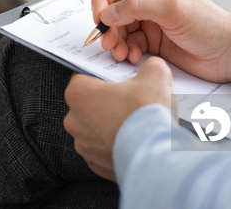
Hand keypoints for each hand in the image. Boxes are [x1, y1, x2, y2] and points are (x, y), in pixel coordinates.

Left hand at [63, 57, 172, 181]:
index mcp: (78, 94)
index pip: (84, 76)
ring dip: (110, 123)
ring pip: (95, 127)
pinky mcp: (95, 164)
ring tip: (133, 121)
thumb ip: (149, 66)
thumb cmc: (147, 116)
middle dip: (107, 100)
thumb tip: (152, 67)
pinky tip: (132, 139)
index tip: (116, 79)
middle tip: (128, 99)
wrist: (156, 155)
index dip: (103, 76)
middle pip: (89, 103)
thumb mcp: (154, 75)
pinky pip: (102, 148)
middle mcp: (74, 120)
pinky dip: (114, 143)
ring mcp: (83, 145)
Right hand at [92, 0, 230, 83]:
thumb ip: (136, 8)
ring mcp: (149, 19)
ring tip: (120, 53)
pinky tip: (132, 57)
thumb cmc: (209, 24)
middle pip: (113, 7)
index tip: (99, 17)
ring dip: (115, 41)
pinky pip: (128, 43)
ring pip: (118, 28)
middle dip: (108, 25)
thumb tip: (107, 13)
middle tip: (107, 41)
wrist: (229, 53)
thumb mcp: (171, 10)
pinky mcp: (151, 39)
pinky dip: (125, 51)